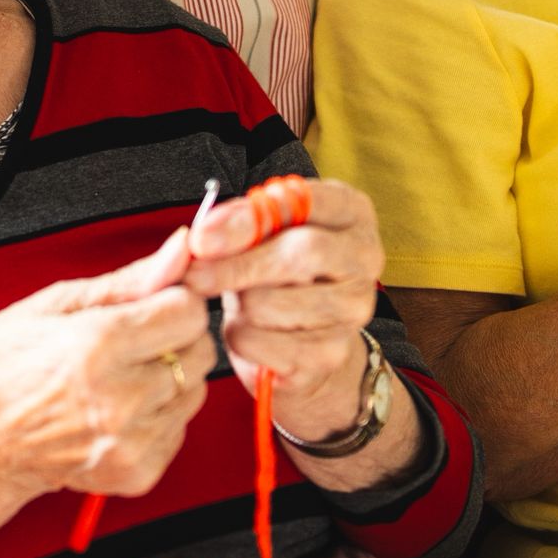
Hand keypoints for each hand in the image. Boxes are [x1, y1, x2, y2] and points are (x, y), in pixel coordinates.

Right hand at [0, 228, 216, 501]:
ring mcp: (130, 441)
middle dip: (174, 339)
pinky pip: (180, 428)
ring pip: (195, 390)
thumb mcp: (53, 306)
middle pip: (200, 351)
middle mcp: (119, 398)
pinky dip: (159, 416)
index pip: (188, 312)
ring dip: (169, 379)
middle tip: (130, 344)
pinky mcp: (137, 471)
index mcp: (97, 346)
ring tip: (121, 378)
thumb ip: (127, 279)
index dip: (172, 301)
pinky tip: (120, 410)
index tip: (151, 305)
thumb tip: (181, 249)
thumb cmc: (3, 370)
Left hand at [184, 177, 383, 442]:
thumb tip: (202, 237)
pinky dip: (240, 337)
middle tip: (192, 273)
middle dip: (235, 265)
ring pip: (271, 303)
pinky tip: (246, 331)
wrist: (307, 341)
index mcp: (351, 213)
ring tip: (237, 301)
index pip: (305, 202)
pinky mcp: (331, 355)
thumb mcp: (263, 236)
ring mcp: (353, 310)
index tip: (203, 236)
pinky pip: (263, 342)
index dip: (248, 218)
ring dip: (237, 304)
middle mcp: (364, 258)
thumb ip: (239, 224)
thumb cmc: (279, 274)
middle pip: (298, 254)